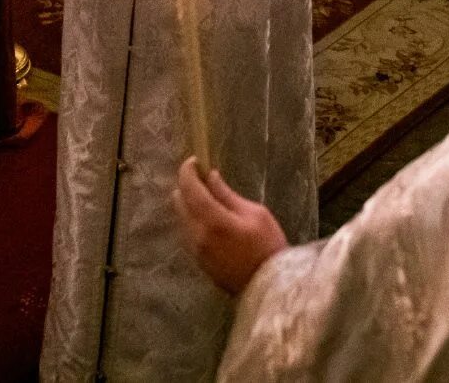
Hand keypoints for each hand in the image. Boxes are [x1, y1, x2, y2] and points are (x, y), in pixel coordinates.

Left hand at [174, 158, 286, 295]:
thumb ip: (227, 195)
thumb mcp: (255, 214)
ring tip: (208, 198)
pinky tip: (208, 219)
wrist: (269, 287)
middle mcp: (197, 235)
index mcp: (213, 221)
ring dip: (189, 204)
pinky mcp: (198, 261)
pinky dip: (193, 220)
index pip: (190, 188)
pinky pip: (188, 233)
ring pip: (182, 218)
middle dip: (187, 186)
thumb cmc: (268, 246)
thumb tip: (210, 176)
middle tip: (202, 178)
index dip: (188, 171)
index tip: (194, 161)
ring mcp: (195, 250)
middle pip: (179, 202)